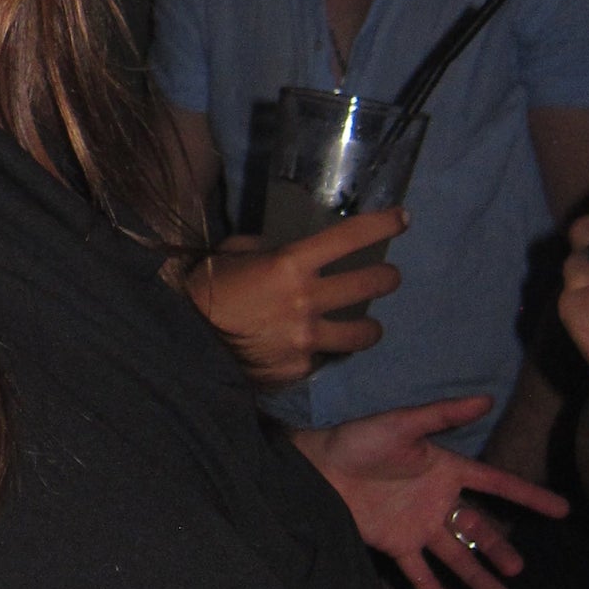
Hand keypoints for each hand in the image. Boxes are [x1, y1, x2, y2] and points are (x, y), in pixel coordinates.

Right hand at [185, 209, 405, 386]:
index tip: (403, 219)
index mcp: (291, 264)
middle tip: (386, 277)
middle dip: (388, 277)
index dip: (384, 224)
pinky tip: (300, 351)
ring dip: (369, 327)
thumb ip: (266, 250)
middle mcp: (308, 300)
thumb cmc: (205, 290)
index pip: (351, 237)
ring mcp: (308, 339)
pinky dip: (316, 354)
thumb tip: (279, 252)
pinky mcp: (300, 369)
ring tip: (363, 327)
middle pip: (373, 284)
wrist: (185, 342)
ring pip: (365, 333)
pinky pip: (321, 359)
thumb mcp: (233, 254)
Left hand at [295, 396, 567, 588]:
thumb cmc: (359, 439)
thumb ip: (443, 415)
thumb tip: (486, 399)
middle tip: (518, 569)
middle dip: (498, 549)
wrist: (317, 466)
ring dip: (476, 577)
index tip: (560, 510)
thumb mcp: (403, 423)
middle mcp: (437, 501)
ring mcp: (417, 526)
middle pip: (477, 528)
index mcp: (446, 469)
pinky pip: (420, 574)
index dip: (528, 496)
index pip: (496, 485)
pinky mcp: (395, 545)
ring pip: (455, 556)